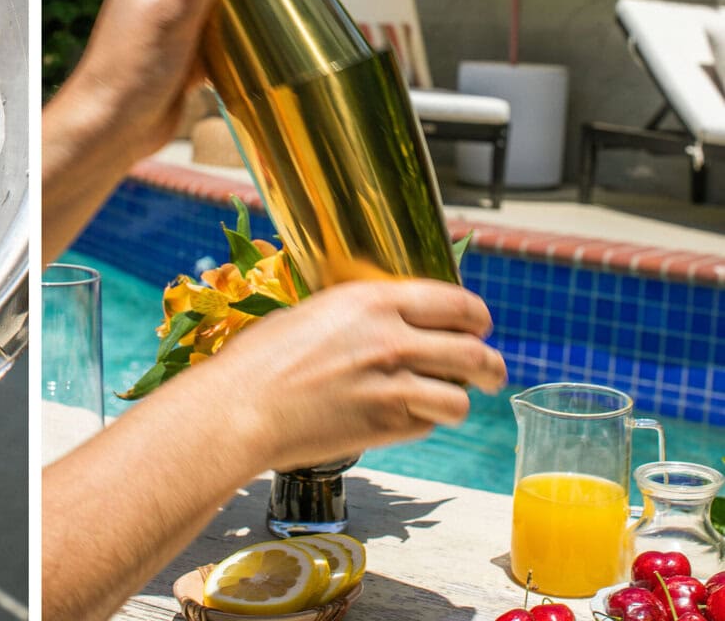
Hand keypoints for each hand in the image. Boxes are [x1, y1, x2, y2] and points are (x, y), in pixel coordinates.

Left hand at [60, 0, 259, 167]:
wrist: (110, 132)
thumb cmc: (131, 70)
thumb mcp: (173, 14)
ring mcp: (169, 29)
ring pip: (215, 10)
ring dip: (241, 13)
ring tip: (281, 8)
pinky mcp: (181, 60)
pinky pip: (215, 43)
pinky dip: (235, 44)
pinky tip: (263, 46)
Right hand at [202, 278, 506, 472]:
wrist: (238, 409)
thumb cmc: (258, 359)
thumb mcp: (312, 314)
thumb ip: (359, 315)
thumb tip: (387, 319)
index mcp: (372, 301)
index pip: (456, 303)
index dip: (476, 317)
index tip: (478, 326)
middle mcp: (391, 340)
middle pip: (474, 352)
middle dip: (490, 365)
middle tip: (489, 372)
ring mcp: (392, 387)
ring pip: (461, 398)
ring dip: (459, 399)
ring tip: (450, 401)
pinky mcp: (385, 428)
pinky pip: (428, 425)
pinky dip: (424, 422)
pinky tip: (405, 417)